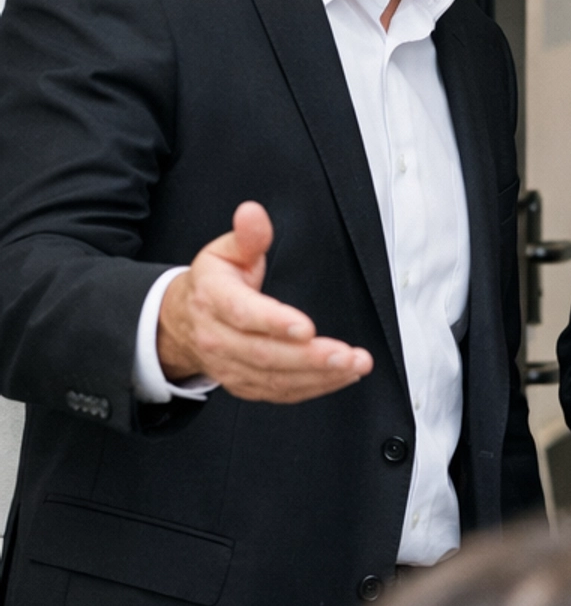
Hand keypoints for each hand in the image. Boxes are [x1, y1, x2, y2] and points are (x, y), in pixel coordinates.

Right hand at [157, 202, 373, 403]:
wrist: (181, 323)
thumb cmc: (211, 285)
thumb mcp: (225, 251)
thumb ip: (248, 236)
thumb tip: (252, 213)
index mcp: (213, 298)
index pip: (242, 313)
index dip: (274, 322)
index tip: (306, 326)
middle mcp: (218, 338)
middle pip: (264, 353)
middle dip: (310, 357)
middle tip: (346, 353)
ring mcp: (230, 365)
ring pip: (275, 378)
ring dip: (319, 375)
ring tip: (353, 364)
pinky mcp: (245, 384)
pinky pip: (280, 392)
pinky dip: (314, 387)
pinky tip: (340, 376)